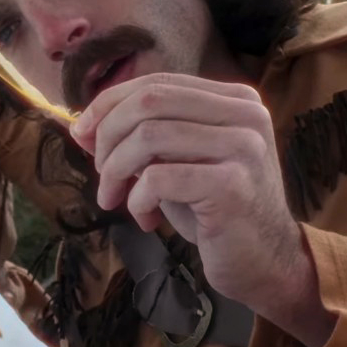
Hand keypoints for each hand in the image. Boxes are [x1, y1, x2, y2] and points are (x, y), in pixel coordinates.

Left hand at [70, 72, 333, 346]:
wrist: (265, 263)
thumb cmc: (216, 212)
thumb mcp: (179, 161)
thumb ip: (143, 136)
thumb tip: (81, 125)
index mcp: (235, 99)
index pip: (158, 83)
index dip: (109, 104)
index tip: (81, 134)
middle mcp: (245, 114)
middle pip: (149, 102)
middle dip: (108, 136)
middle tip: (101, 174)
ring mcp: (243, 148)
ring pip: (149, 136)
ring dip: (116, 171)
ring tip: (114, 199)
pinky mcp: (232, 186)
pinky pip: (159, 178)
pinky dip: (137, 199)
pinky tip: (145, 219)